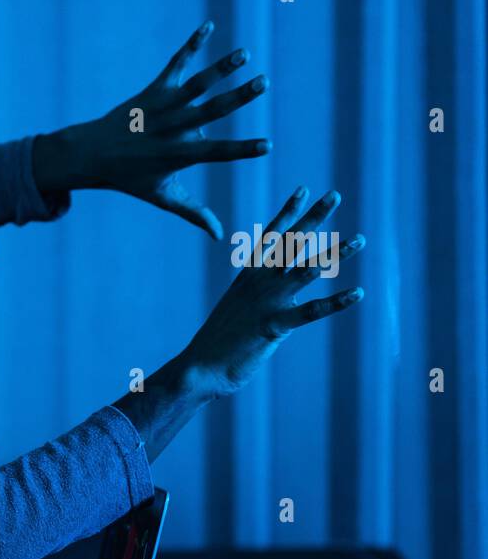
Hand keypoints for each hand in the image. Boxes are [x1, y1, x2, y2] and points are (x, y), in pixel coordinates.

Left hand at [33, 20, 269, 239]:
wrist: (91, 154)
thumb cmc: (130, 178)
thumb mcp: (162, 196)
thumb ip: (193, 212)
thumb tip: (218, 234)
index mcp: (180, 155)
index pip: (217, 153)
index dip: (242, 150)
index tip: (267, 146)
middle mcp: (173, 129)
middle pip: (210, 112)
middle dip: (237, 98)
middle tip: (263, 84)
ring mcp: (163, 108)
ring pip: (195, 86)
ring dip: (220, 69)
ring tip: (244, 54)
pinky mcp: (154, 90)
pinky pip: (175, 64)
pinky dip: (191, 45)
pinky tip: (208, 25)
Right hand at [180, 187, 365, 398]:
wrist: (199, 368)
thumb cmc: (216, 345)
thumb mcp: (235, 312)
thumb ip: (252, 301)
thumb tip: (262, 301)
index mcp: (248, 277)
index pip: (270, 236)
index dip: (288, 212)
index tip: (303, 190)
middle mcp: (258, 283)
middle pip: (291, 243)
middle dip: (314, 217)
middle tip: (334, 195)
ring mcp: (267, 302)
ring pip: (306, 270)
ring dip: (335, 254)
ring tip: (360, 240)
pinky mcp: (274, 326)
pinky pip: (312, 311)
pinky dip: (336, 302)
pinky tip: (357, 293)